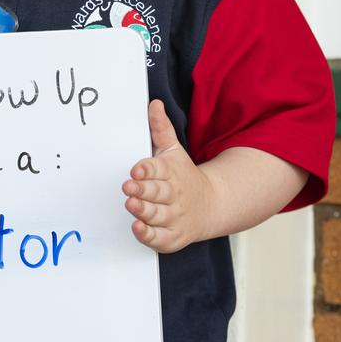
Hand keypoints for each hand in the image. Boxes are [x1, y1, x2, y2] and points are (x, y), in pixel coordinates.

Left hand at [122, 99, 211, 252]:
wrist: (211, 204)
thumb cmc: (182, 176)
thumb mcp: (173, 151)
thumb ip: (161, 129)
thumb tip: (154, 103)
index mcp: (171, 172)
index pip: (158, 169)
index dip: (147, 169)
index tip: (136, 170)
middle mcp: (173, 194)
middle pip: (158, 192)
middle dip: (143, 190)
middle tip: (129, 187)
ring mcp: (175, 216)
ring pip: (158, 215)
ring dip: (144, 211)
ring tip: (131, 205)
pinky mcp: (173, 236)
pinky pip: (160, 238)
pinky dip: (149, 235)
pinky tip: (139, 228)